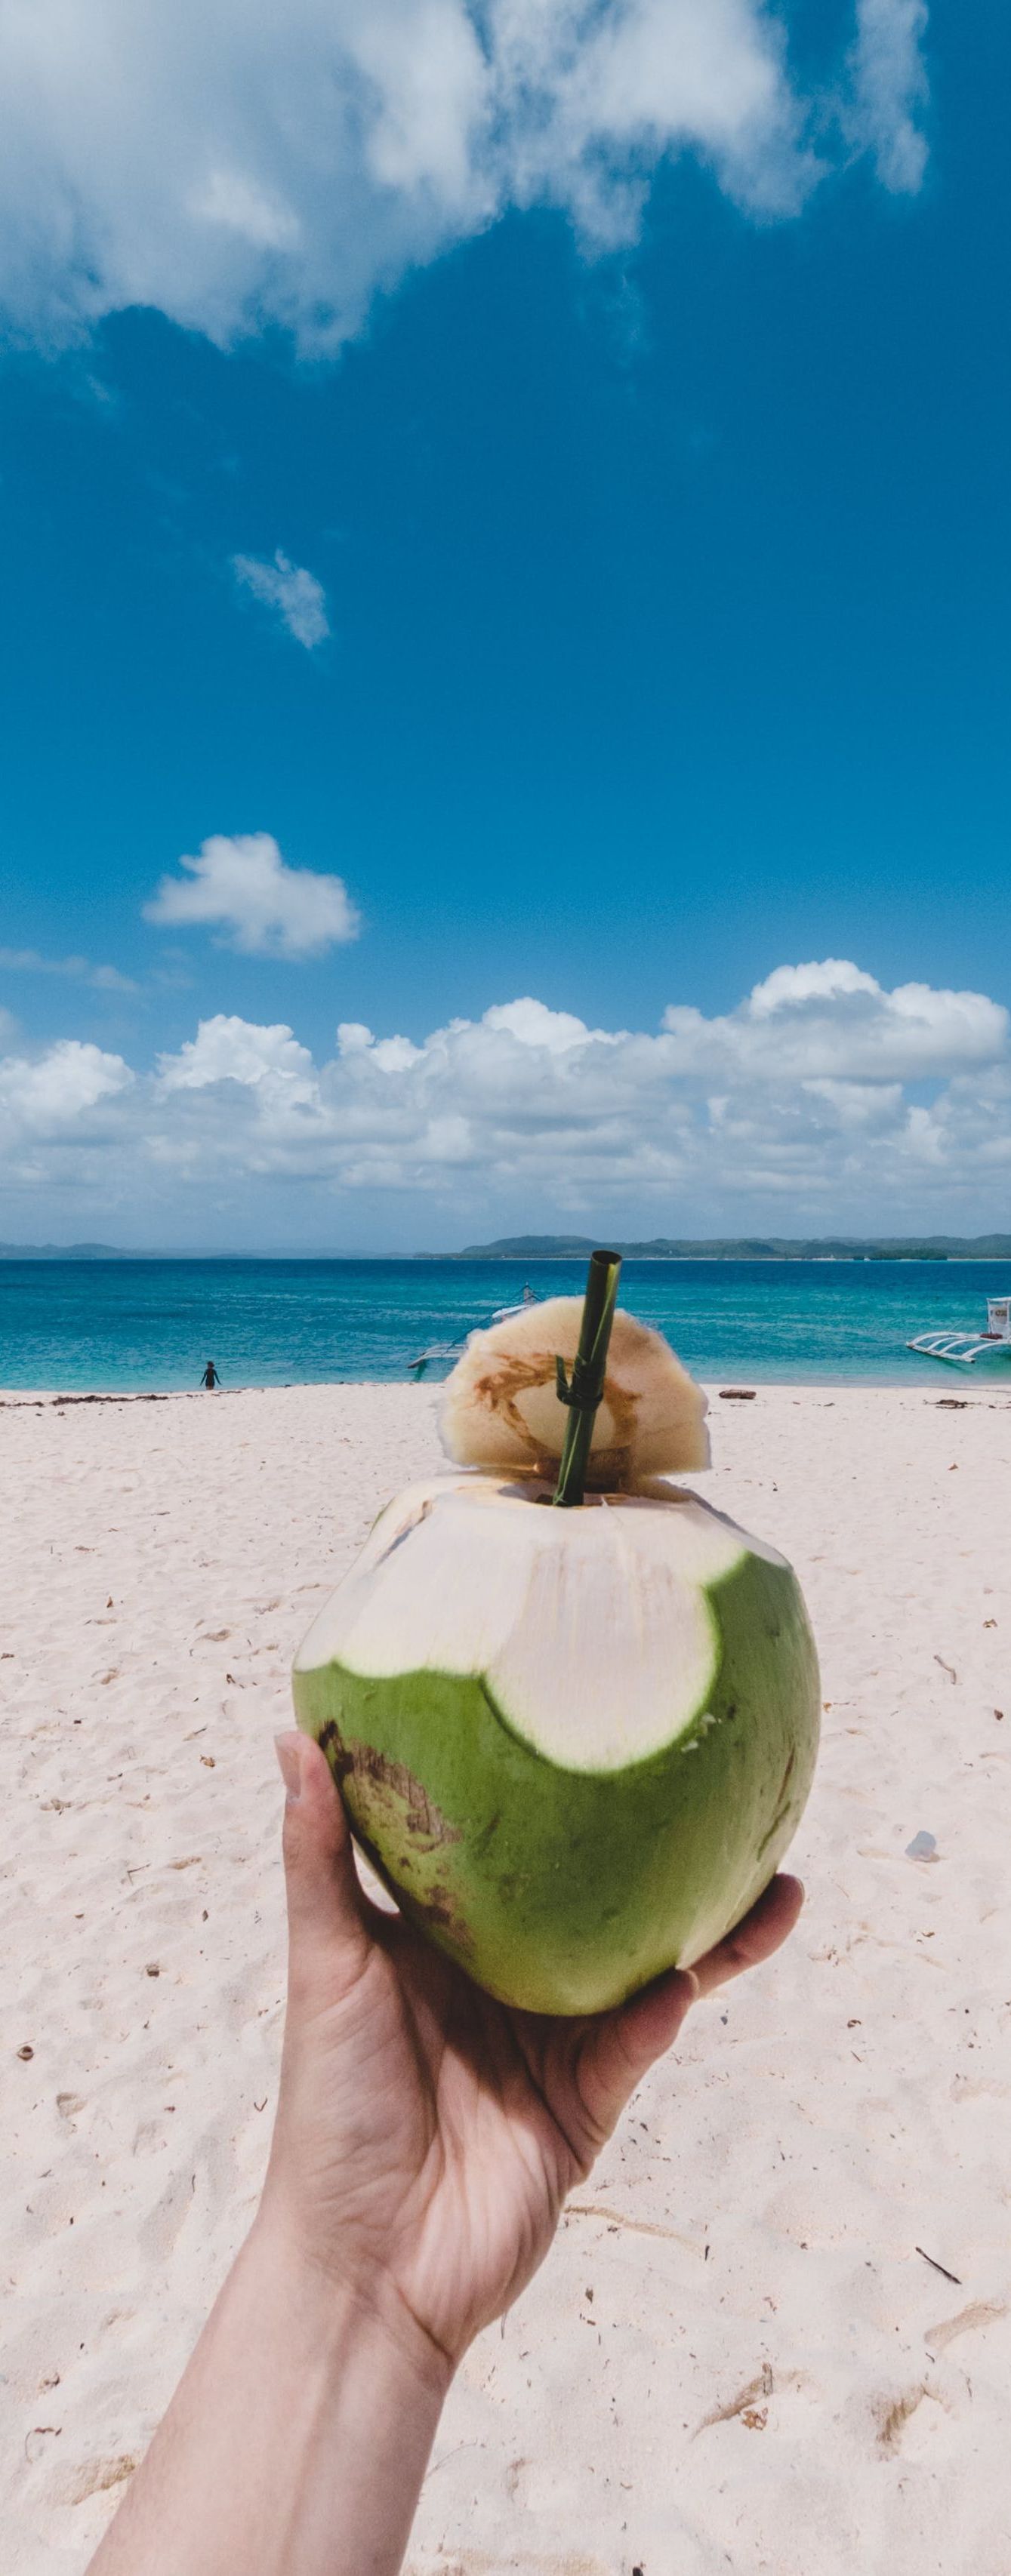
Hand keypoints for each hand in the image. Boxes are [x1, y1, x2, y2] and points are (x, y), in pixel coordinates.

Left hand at [261, 1734, 801, 2380]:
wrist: (366, 2265)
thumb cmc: (328, 2108)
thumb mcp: (324, 1966)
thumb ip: (318, 1857)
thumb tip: (290, 1736)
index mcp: (440, 1938)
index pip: (501, 1845)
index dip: (544, 1787)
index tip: (586, 1713)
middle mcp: (503, 1978)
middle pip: (596, 1898)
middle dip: (658, 1850)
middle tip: (716, 1779)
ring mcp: (552, 2040)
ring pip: (647, 1965)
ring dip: (710, 1930)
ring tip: (774, 1880)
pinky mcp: (586, 2102)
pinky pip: (636, 2042)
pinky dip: (660, 2008)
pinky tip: (686, 1976)